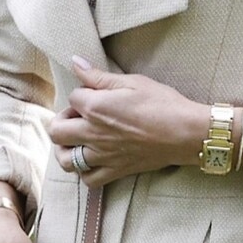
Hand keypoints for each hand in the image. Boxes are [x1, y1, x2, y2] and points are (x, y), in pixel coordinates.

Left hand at [47, 56, 204, 187]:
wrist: (185, 132)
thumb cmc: (162, 103)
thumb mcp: (132, 81)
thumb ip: (99, 76)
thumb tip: (75, 62)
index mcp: (95, 108)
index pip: (72, 97)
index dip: (82, 92)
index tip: (94, 93)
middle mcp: (94, 133)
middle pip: (57, 130)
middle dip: (62, 120)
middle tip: (77, 115)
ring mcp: (103, 155)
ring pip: (66, 160)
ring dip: (65, 148)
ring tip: (76, 139)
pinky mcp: (116, 170)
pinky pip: (89, 180)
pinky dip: (84, 172)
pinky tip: (91, 160)